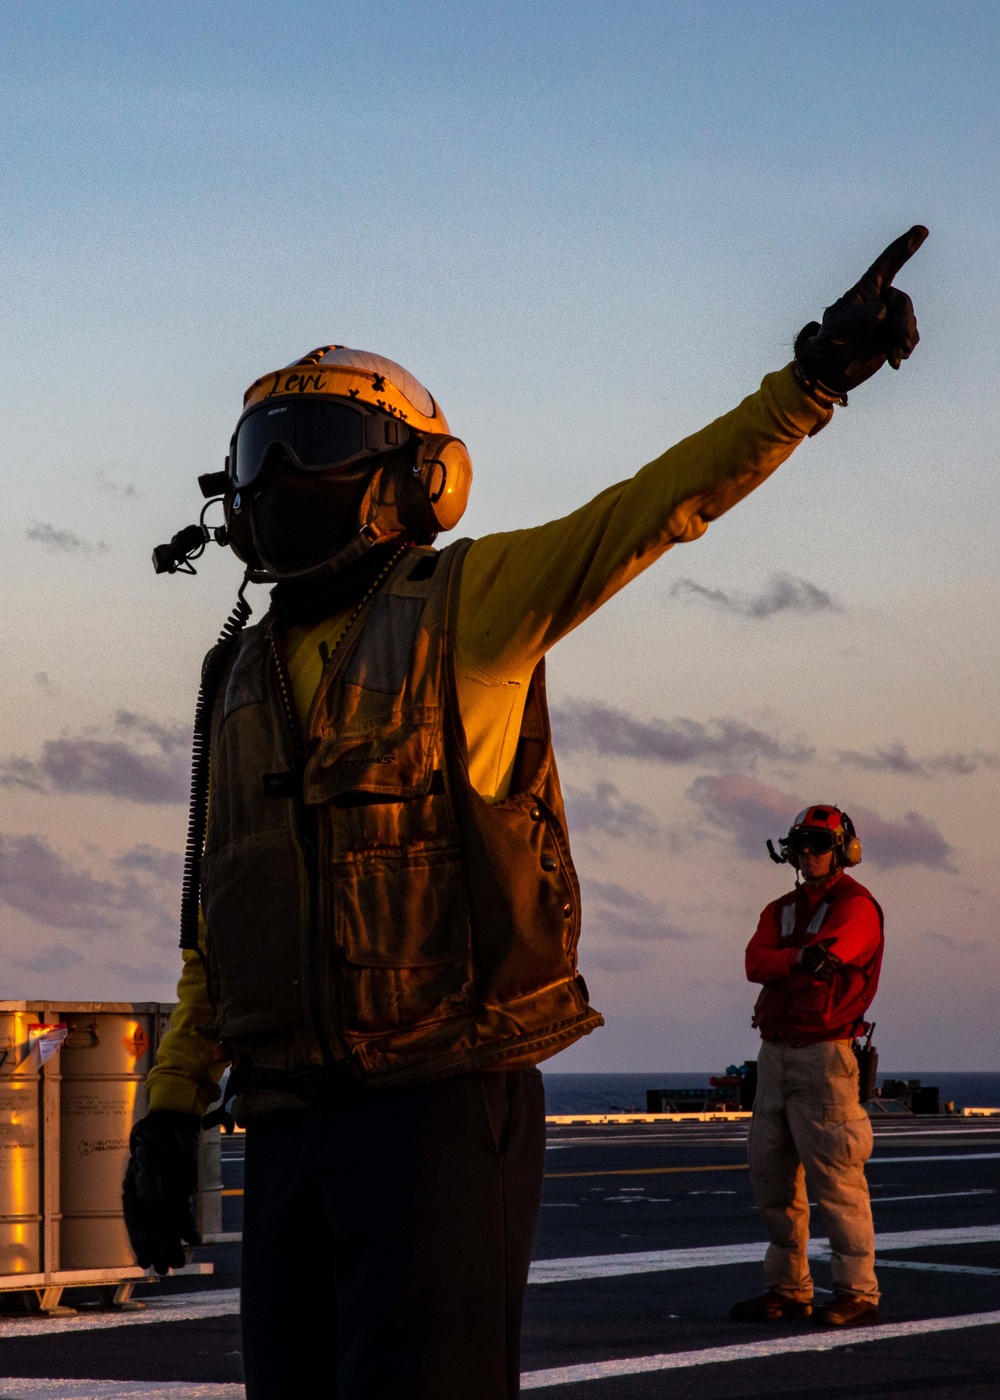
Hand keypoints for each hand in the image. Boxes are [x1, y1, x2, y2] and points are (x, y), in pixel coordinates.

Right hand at [122, 1111, 201, 1273]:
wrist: (173, 1128)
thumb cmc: (156, 1142)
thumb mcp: (149, 1159)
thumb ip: (148, 1182)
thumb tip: (149, 1205)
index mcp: (134, 1193)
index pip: (137, 1222)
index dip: (140, 1242)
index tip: (144, 1261)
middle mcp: (148, 1200)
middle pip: (153, 1229)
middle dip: (159, 1249)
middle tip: (164, 1270)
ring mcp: (164, 1198)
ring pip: (168, 1226)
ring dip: (173, 1245)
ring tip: (179, 1264)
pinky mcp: (179, 1195)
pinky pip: (182, 1215)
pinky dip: (187, 1229)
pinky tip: (194, 1241)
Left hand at [795, 226, 927, 401]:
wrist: (828, 374)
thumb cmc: (825, 347)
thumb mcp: (834, 332)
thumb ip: (855, 319)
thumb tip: (882, 311)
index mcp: (863, 292)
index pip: (885, 265)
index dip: (903, 248)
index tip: (921, 230)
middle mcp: (878, 301)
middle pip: (901, 301)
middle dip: (903, 321)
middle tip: (899, 344)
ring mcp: (887, 319)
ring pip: (909, 319)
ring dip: (905, 337)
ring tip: (894, 356)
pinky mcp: (893, 337)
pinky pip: (910, 337)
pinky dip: (905, 348)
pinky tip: (894, 361)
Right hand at [798, 938, 842, 979]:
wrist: (802, 957)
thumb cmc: (812, 950)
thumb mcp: (820, 944)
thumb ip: (829, 941)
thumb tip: (836, 938)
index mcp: (828, 956)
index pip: (839, 962)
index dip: (839, 964)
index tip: (838, 964)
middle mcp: (827, 963)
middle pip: (836, 969)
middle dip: (835, 970)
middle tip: (834, 969)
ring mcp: (822, 969)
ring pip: (832, 974)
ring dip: (831, 974)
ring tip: (830, 973)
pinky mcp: (818, 974)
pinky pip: (826, 979)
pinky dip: (827, 979)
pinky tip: (826, 977)